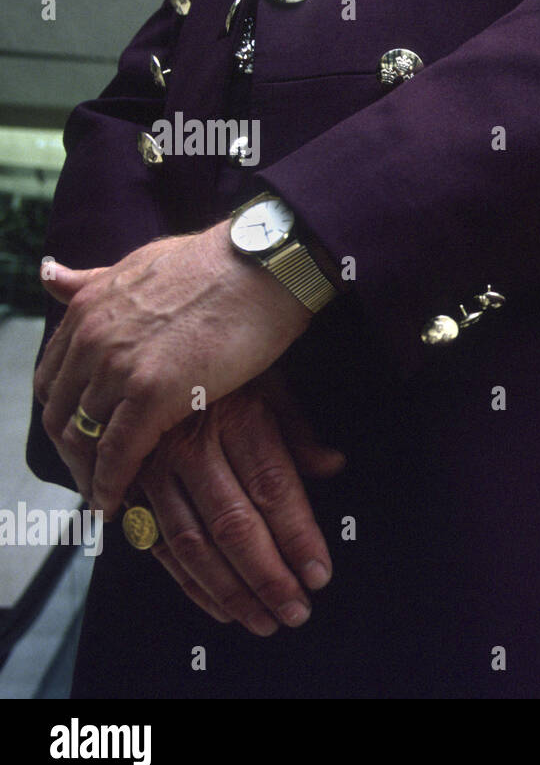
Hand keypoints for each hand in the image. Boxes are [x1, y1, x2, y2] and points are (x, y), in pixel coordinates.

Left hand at [34, 221, 311, 515]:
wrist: (265, 263)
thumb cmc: (220, 261)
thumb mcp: (140, 262)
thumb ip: (93, 279)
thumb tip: (49, 273)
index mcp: (87, 309)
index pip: (53, 378)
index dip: (64, 413)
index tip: (82, 436)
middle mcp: (92, 339)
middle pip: (59, 413)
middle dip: (72, 452)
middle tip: (91, 477)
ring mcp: (119, 367)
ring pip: (83, 438)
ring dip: (88, 475)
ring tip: (105, 497)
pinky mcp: (155, 393)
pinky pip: (119, 452)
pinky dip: (111, 484)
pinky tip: (117, 503)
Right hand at [140, 371, 344, 634]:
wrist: (143, 353)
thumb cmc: (222, 371)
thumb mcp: (269, 383)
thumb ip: (299, 432)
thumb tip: (333, 466)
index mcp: (238, 417)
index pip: (274, 488)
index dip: (298, 537)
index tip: (319, 575)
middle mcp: (193, 445)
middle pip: (234, 524)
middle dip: (268, 576)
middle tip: (296, 612)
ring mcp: (154, 469)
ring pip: (194, 544)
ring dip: (231, 591)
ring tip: (265, 620)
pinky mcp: (129, 489)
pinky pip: (158, 547)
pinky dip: (190, 584)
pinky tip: (221, 607)